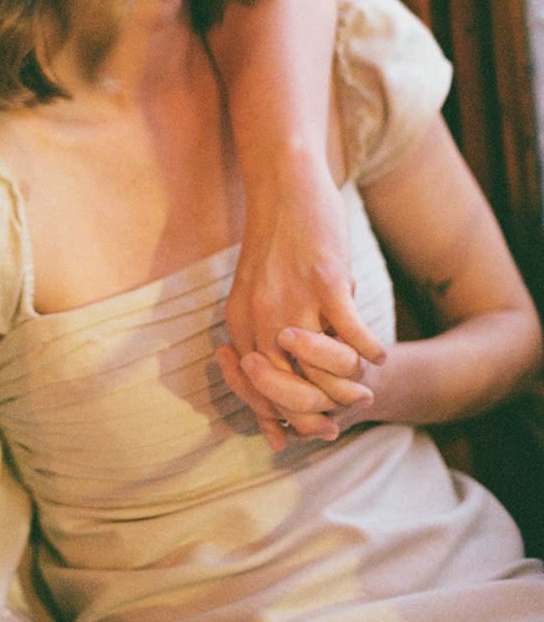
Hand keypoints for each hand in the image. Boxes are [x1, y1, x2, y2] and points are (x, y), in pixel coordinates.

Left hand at [225, 148, 385, 447]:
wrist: (284, 186)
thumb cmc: (274, 240)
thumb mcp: (254, 288)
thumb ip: (262, 326)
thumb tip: (281, 365)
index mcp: (240, 321)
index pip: (258, 386)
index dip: (280, 417)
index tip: (302, 435)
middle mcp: (261, 317)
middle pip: (288, 388)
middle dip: (317, 414)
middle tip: (342, 422)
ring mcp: (294, 301)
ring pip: (322, 369)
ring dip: (348, 386)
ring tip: (367, 392)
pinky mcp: (325, 283)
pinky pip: (352, 333)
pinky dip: (369, 350)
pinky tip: (380, 355)